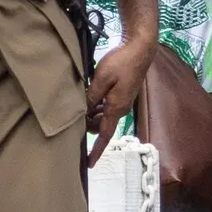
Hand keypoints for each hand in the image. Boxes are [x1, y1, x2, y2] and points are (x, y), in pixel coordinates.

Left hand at [86, 35, 153, 165]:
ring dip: (90, 113)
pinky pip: (105, 105)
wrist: (140, 48)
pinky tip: (88, 94)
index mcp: (116, 108)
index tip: (89, 163)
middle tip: (72, 115)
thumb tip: (83, 112)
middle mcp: (120, 108)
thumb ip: (91, 97)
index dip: (96, 150)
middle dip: (87, 124)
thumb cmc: (121, 62)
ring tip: (78, 102)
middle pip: (99, 125)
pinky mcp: (121, 92)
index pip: (104, 135)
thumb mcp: (101, 79)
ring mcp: (121, 100)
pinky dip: (95, 104)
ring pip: (101, 115)